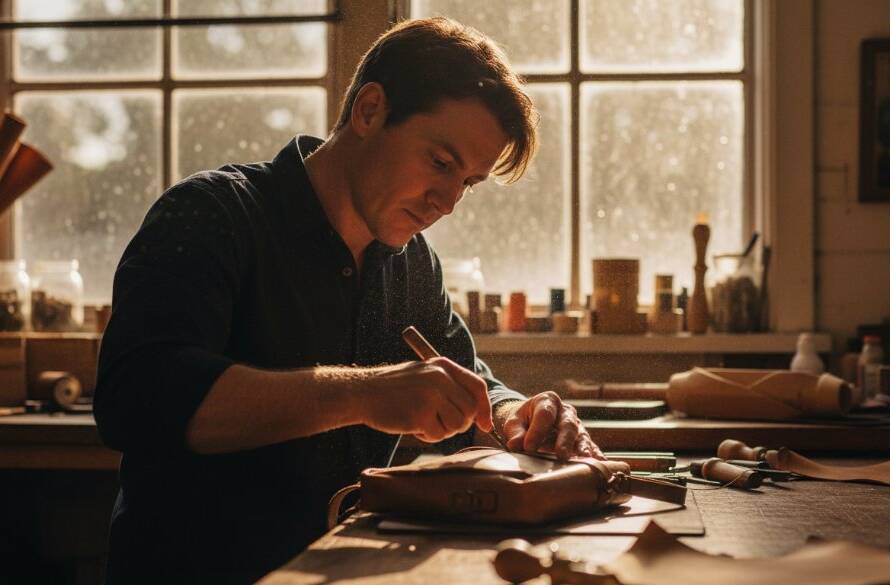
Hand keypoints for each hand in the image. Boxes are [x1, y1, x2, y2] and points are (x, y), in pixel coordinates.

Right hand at [361, 357, 492, 442]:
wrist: (362, 392)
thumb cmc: (393, 388)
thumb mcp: (424, 374)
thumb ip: (449, 386)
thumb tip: (479, 411)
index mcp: (443, 366)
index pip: (477, 387)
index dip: (485, 408)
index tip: (485, 425)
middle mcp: (439, 378)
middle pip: (470, 410)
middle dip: (459, 423)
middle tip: (440, 423)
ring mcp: (430, 396)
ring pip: (457, 424)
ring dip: (443, 430)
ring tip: (424, 422)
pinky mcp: (419, 414)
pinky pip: (438, 435)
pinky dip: (428, 436)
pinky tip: (413, 426)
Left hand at [502, 391, 603, 460]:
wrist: (531, 422)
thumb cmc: (523, 421)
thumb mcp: (514, 423)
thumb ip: (515, 433)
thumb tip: (515, 445)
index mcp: (547, 401)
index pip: (544, 415)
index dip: (537, 431)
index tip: (528, 448)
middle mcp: (565, 411)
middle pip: (568, 424)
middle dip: (565, 440)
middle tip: (561, 455)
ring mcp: (576, 425)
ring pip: (581, 435)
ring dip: (583, 448)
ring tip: (584, 459)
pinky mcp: (582, 439)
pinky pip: (590, 445)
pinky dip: (594, 454)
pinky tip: (600, 463)